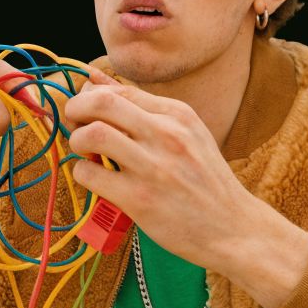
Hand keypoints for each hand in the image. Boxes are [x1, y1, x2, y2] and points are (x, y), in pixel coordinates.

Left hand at [64, 72, 307, 307]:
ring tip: (85, 153)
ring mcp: (154, 166)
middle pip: (100, 102)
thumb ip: (144, 110)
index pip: (120, 90)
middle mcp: (167, 134)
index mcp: (179, 114)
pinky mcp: (140, 199)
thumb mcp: (187, 135)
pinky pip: (90, 175)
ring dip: (77, 141)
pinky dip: (82, 174)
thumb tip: (96, 81)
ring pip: (92, 134)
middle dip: (75, 110)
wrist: (233, 226)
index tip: (86, 113)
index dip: (91, 98)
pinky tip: (94, 178)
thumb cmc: (205, 181)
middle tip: (75, 126)